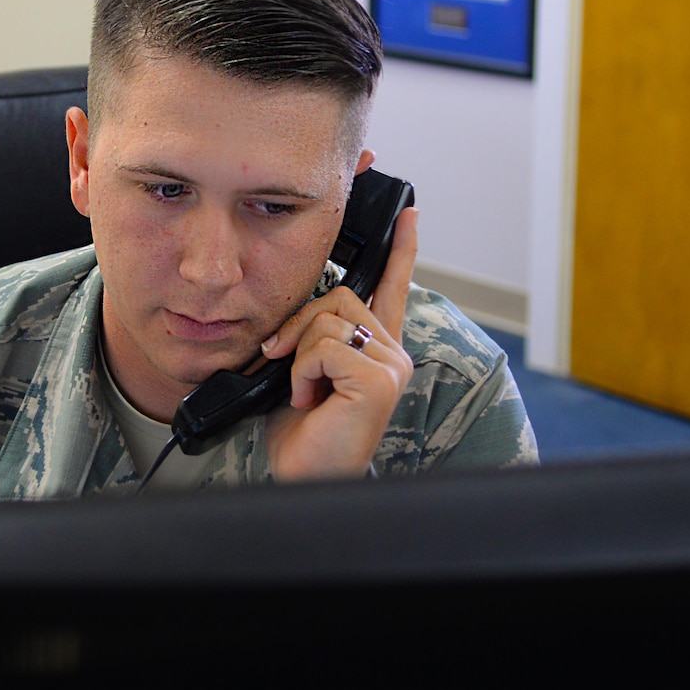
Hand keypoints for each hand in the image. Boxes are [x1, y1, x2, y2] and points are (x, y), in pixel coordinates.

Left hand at [261, 208, 418, 481]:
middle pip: (338, 295)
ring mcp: (390, 365)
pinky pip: (325, 346)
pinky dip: (304, 371)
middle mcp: (391, 353)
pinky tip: (312, 399)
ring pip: (328, 319)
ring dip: (299, 354)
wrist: (302, 475)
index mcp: (375, 349)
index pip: (391, 288)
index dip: (401, 250)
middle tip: (281, 358)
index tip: (409, 214)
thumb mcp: (305, 369)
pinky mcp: (379, 380)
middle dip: (299, 324)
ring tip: (306, 391)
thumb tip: (302, 313)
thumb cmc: (302, 431)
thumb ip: (316, 335)